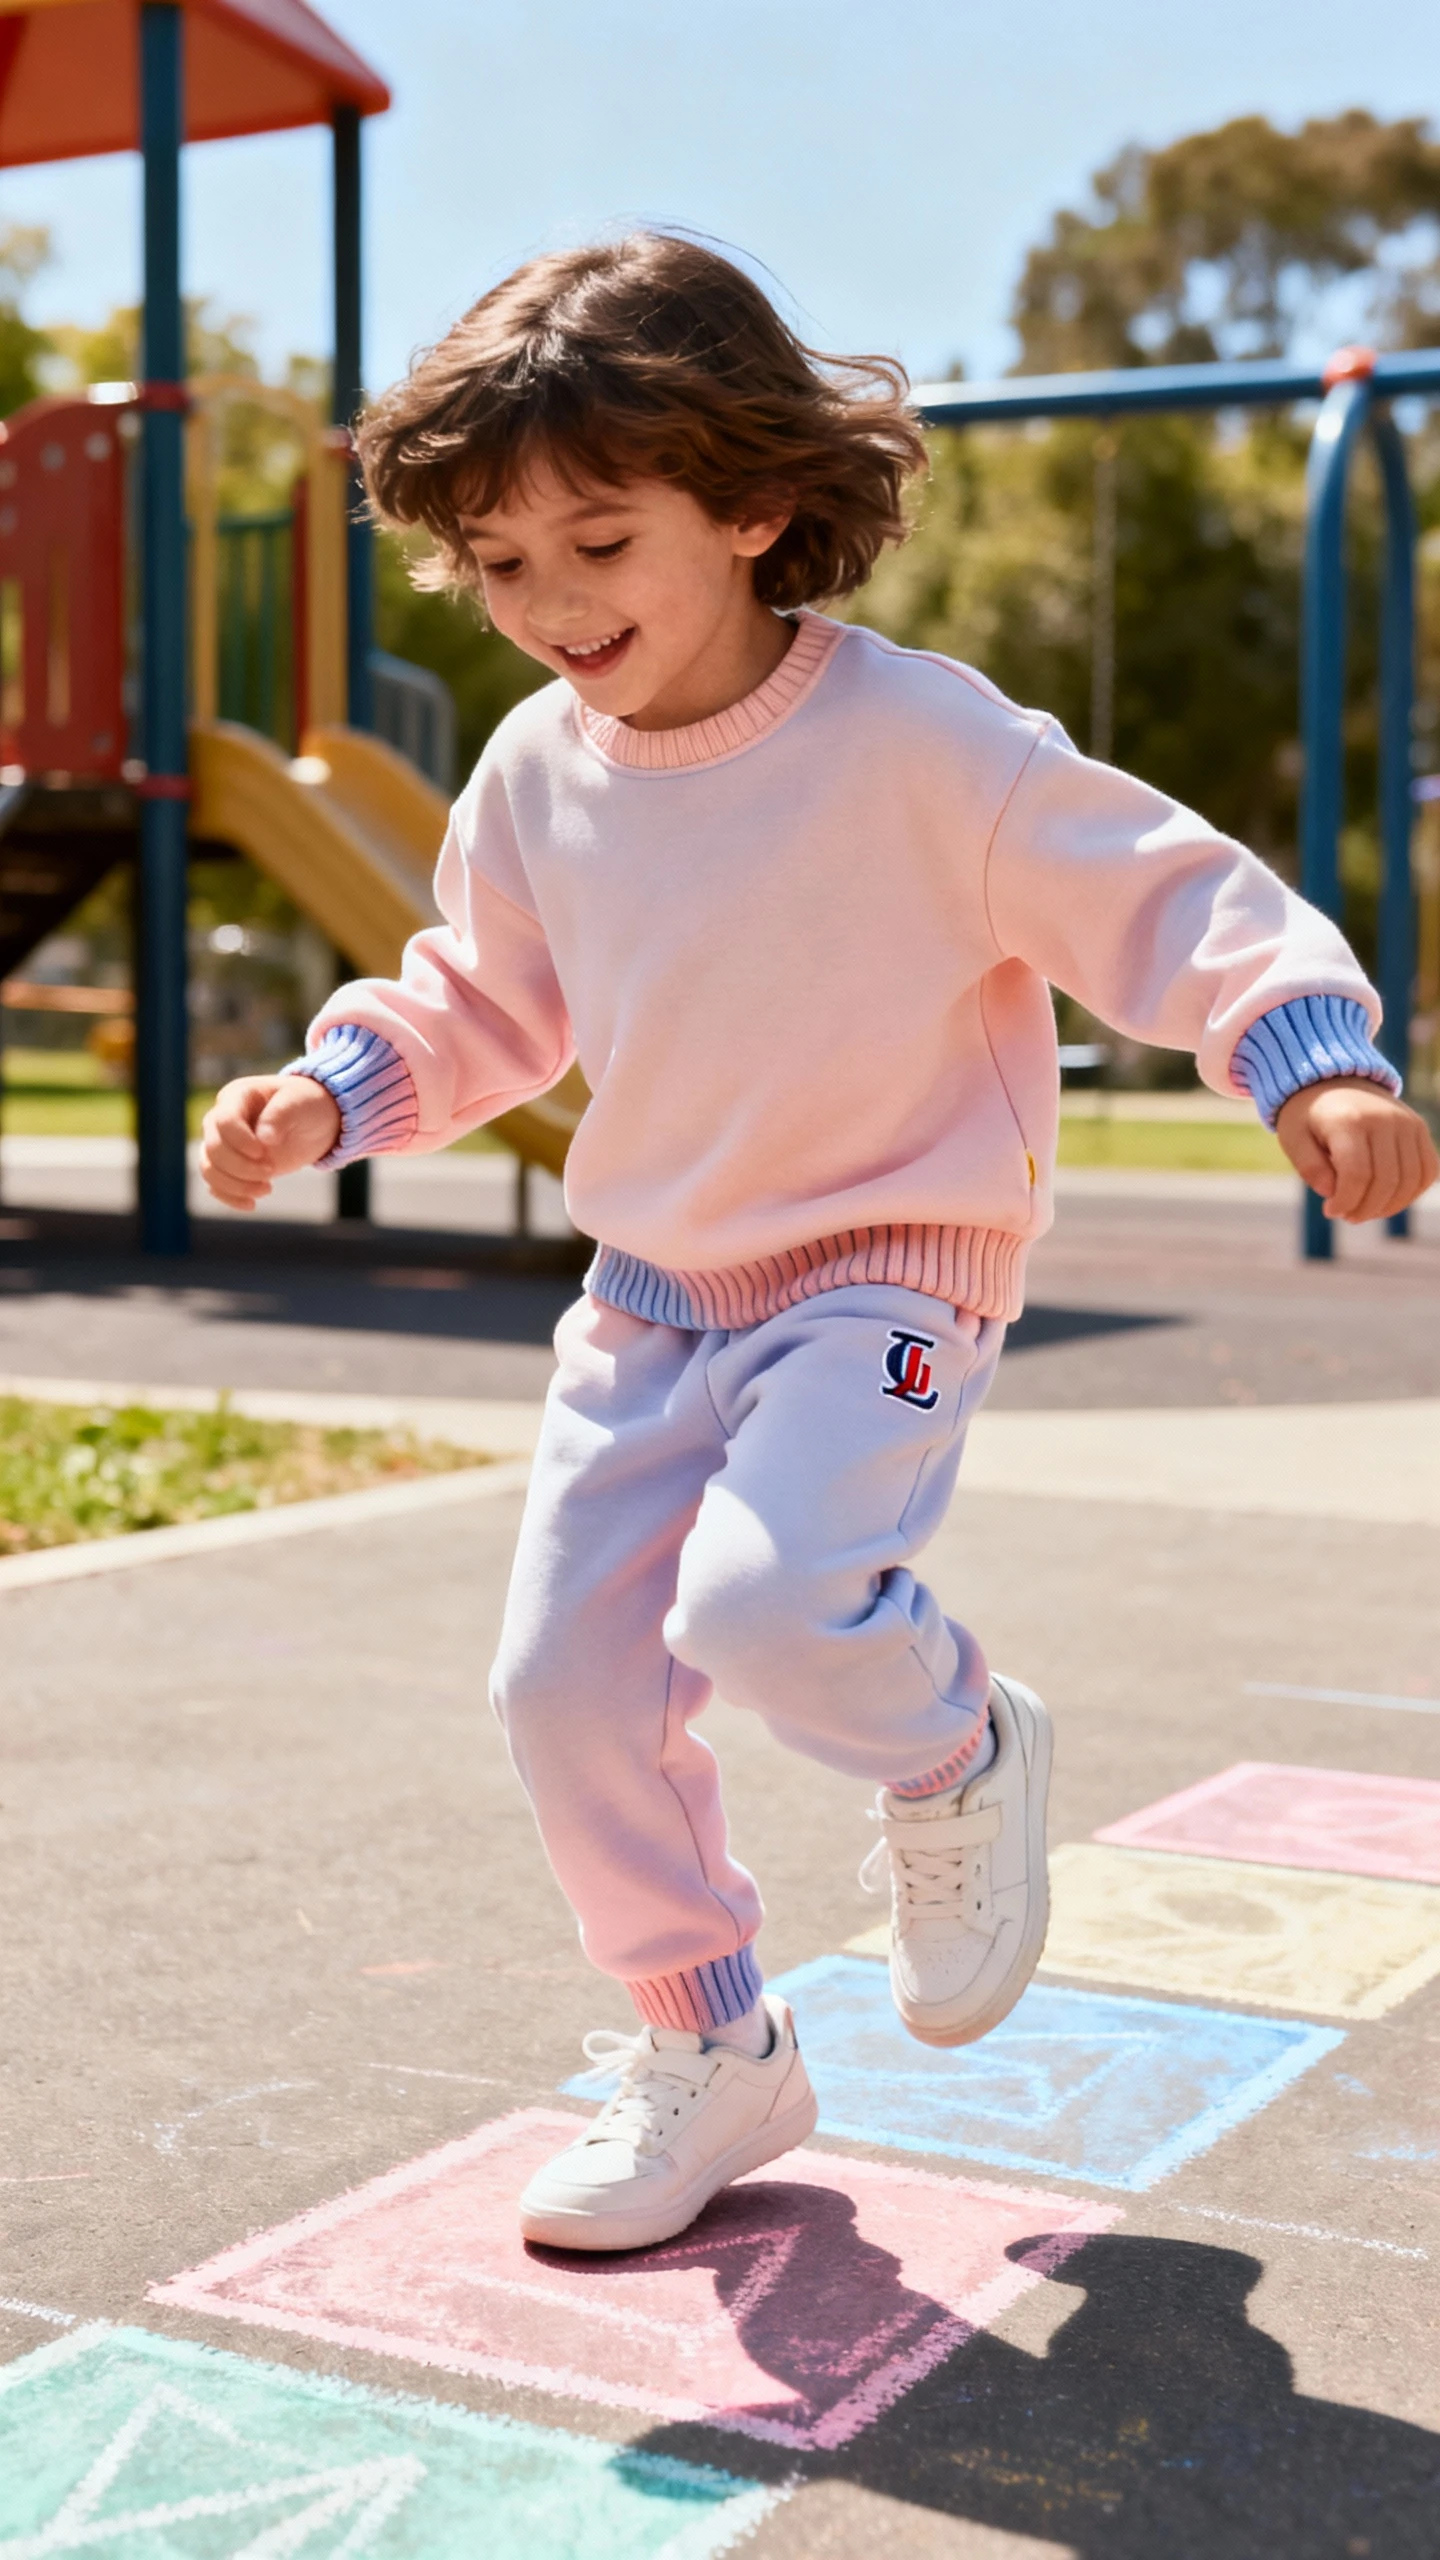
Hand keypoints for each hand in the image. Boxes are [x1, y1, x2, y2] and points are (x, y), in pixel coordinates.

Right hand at [199, 1074, 341, 1210]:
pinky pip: (215, 1184)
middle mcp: (222, 1119)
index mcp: (236, 1096)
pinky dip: (230, 1197)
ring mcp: (223, 1143)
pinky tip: (251, 1204)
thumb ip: (280, 1115)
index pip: (223, 1121)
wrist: (314, 1120)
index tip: (264, 1153)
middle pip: (213, 1148)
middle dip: (241, 1167)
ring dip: (235, 1185)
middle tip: (272, 1170)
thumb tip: (264, 1138)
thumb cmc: (305, 1104)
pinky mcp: (229, 1165)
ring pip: (209, 1169)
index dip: (240, 1142)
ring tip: (267, 1189)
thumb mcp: (299, 1103)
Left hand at [1275, 1078, 1438, 1222]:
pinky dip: (1411, 1193)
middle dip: (1365, 1209)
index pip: (1357, 1174)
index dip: (1345, 1202)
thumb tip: (1333, 1194)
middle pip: (1386, 1181)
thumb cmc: (1309, 1116)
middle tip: (1347, 1215)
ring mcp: (1406, 1122)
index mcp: (1348, 1120)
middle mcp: (1384, 1119)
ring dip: (1389, 1206)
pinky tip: (1388, 1200)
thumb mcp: (1293, 1138)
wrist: (1334, 1080)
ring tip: (1365, 1210)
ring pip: (1410, 1180)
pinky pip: (1427, 1170)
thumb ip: (1310, 1167)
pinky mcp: (1419, 1128)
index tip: (1330, 1210)